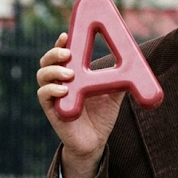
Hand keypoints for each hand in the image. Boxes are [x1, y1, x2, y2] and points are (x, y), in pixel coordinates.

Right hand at [37, 32, 124, 177]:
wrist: (95, 142)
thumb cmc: (102, 116)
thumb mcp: (114, 95)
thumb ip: (120, 80)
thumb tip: (135, 66)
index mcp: (73, 75)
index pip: (63, 55)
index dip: (61, 44)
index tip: (66, 35)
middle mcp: (60, 82)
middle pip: (47, 61)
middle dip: (55, 54)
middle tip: (68, 53)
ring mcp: (54, 96)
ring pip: (42, 76)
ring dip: (54, 71)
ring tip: (69, 73)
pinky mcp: (52, 111)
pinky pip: (44, 96)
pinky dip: (52, 90)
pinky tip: (64, 89)